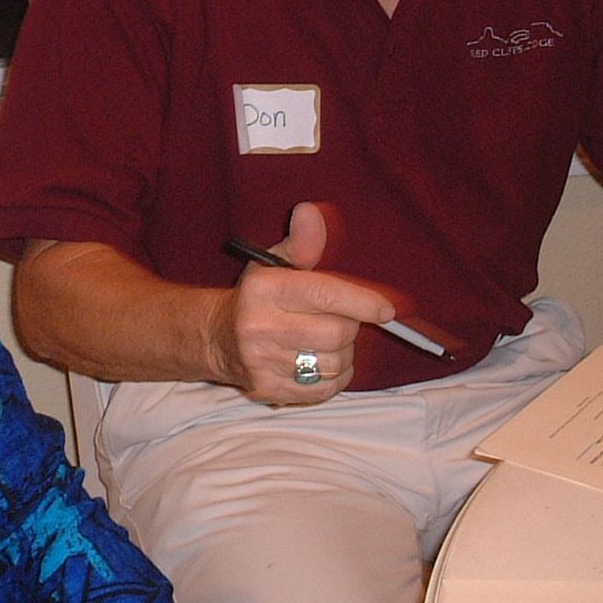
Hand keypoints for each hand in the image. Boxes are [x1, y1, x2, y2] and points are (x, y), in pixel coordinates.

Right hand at [212, 203, 396, 404]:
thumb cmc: (258, 297)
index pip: (324, 294)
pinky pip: (325, 390)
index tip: (385, 309)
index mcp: (263, 288)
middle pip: (337, 333)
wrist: (216, 337)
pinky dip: (334, 377)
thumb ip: (301, 242)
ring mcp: (262, 362)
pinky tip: (320, 363)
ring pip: (334, 364)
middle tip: (340, 320)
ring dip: (343, 354)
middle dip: (349, 327)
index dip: (362, 302)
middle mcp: (258, 326)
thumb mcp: (274, 263)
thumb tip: (311, 212)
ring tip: (327, 342)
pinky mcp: (268, 391)